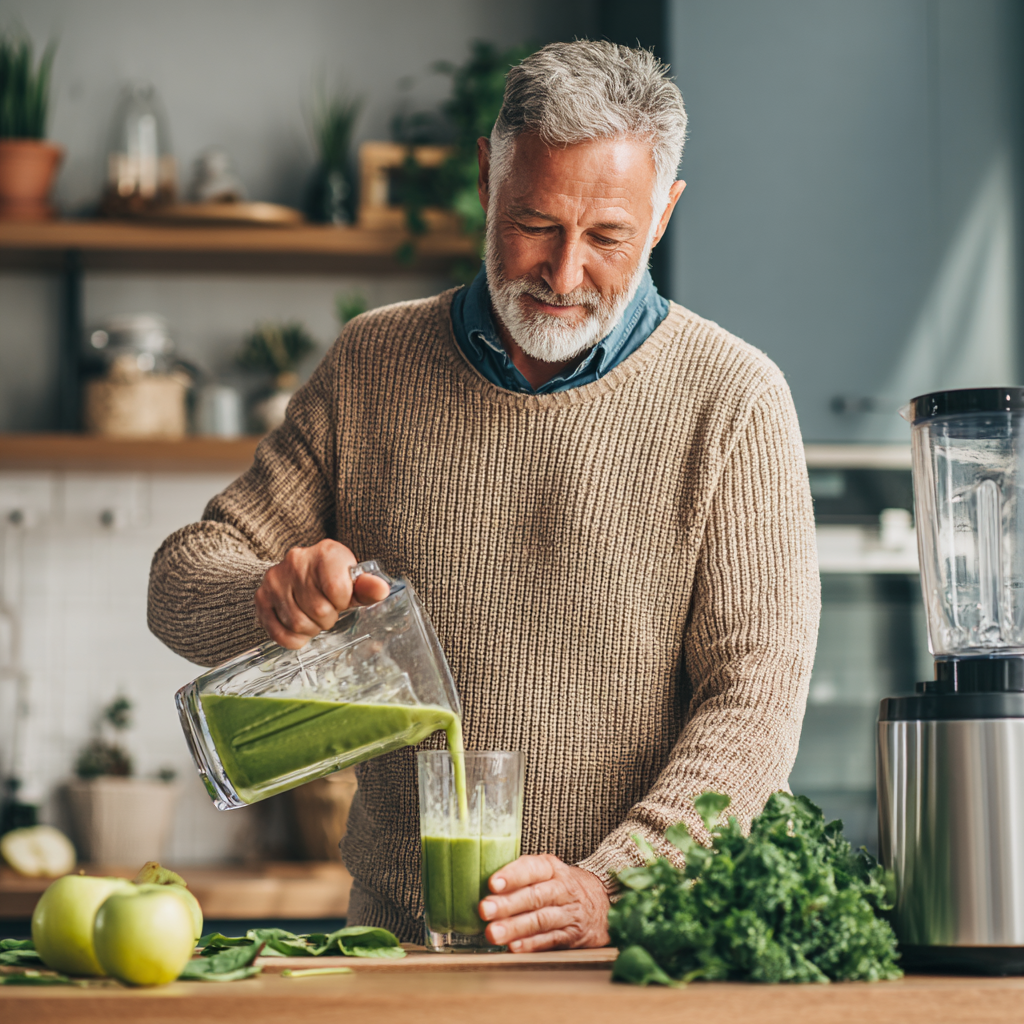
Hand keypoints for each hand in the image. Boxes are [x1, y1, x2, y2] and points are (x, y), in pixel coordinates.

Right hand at [255, 539, 389, 647]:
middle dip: (328, 618)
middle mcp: (297, 561)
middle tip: (327, 611)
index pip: (338, 590)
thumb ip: (367, 587)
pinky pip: (278, 633)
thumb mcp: (352, 579)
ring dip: (311, 629)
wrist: (300, 572)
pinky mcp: (262, 597)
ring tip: (313, 618)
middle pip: (318, 610)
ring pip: (297, 624)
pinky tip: (300, 630)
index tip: (341, 599)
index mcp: (325, 552)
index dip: (343, 603)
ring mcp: (276, 579)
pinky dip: (293, 639)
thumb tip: (381, 589)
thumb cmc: (332, 577)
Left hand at [478, 855, 609, 952]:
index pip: (532, 868)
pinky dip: (532, 944)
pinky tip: (514, 947)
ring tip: (493, 933)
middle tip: (485, 910)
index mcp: (552, 868)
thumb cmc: (560, 885)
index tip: (492, 883)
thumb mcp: (546, 871)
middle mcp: (562, 888)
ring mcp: (568, 912)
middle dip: (508, 904)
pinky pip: (550, 940)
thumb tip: (479, 883)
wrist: (601, 903)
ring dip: (515, 927)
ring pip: (541, 919)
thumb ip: (521, 875)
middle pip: (534, 896)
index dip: (512, 875)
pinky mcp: (572, 935)